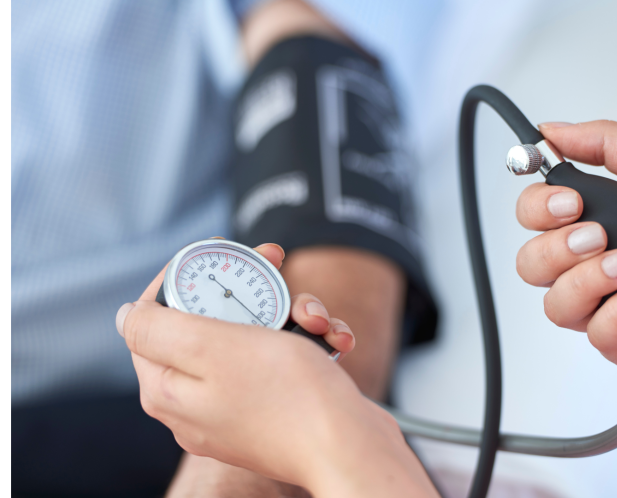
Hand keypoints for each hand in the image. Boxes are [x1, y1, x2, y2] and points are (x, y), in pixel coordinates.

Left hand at [117, 243, 437, 496]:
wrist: (351, 448)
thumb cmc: (288, 397)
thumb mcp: (213, 347)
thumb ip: (158, 328)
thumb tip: (127, 316)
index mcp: (168, 387)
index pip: (154, 315)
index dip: (184, 276)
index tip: (220, 253)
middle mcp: (197, 400)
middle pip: (210, 320)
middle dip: (251, 289)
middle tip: (277, 263)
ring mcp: (238, 405)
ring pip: (254, 335)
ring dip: (291, 314)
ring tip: (317, 319)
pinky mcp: (276, 407)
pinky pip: (283, 359)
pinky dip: (309, 341)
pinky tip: (334, 340)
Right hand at [515, 121, 616, 377]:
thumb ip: (605, 143)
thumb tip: (549, 132)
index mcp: (600, 217)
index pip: (533, 216)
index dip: (538, 209)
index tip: (570, 202)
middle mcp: (595, 261)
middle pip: (530, 264)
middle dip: (558, 248)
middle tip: (599, 236)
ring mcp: (608, 302)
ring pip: (555, 304)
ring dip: (589, 280)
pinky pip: (596, 335)